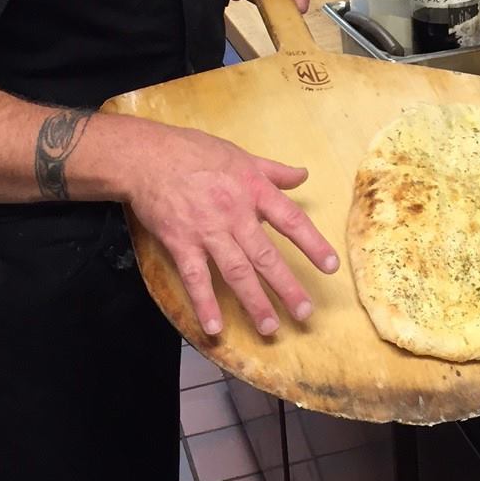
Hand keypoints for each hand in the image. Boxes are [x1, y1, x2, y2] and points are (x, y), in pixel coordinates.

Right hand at [124, 121, 338, 336]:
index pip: (291, 220)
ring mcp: (207, 231)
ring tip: (270, 327)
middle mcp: (235, 213)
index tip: (331, 266)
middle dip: (286, 286)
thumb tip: (303, 174)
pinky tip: (215, 327)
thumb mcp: (241, 156)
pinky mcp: (181, 243)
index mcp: (254, 190)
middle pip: (266, 255)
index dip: (313, 244)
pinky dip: (205, 303)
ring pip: (236, 271)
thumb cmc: (195, 153)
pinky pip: (196, 278)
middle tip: (304, 313)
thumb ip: (274, 171)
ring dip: (254, 301)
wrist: (147, 157)